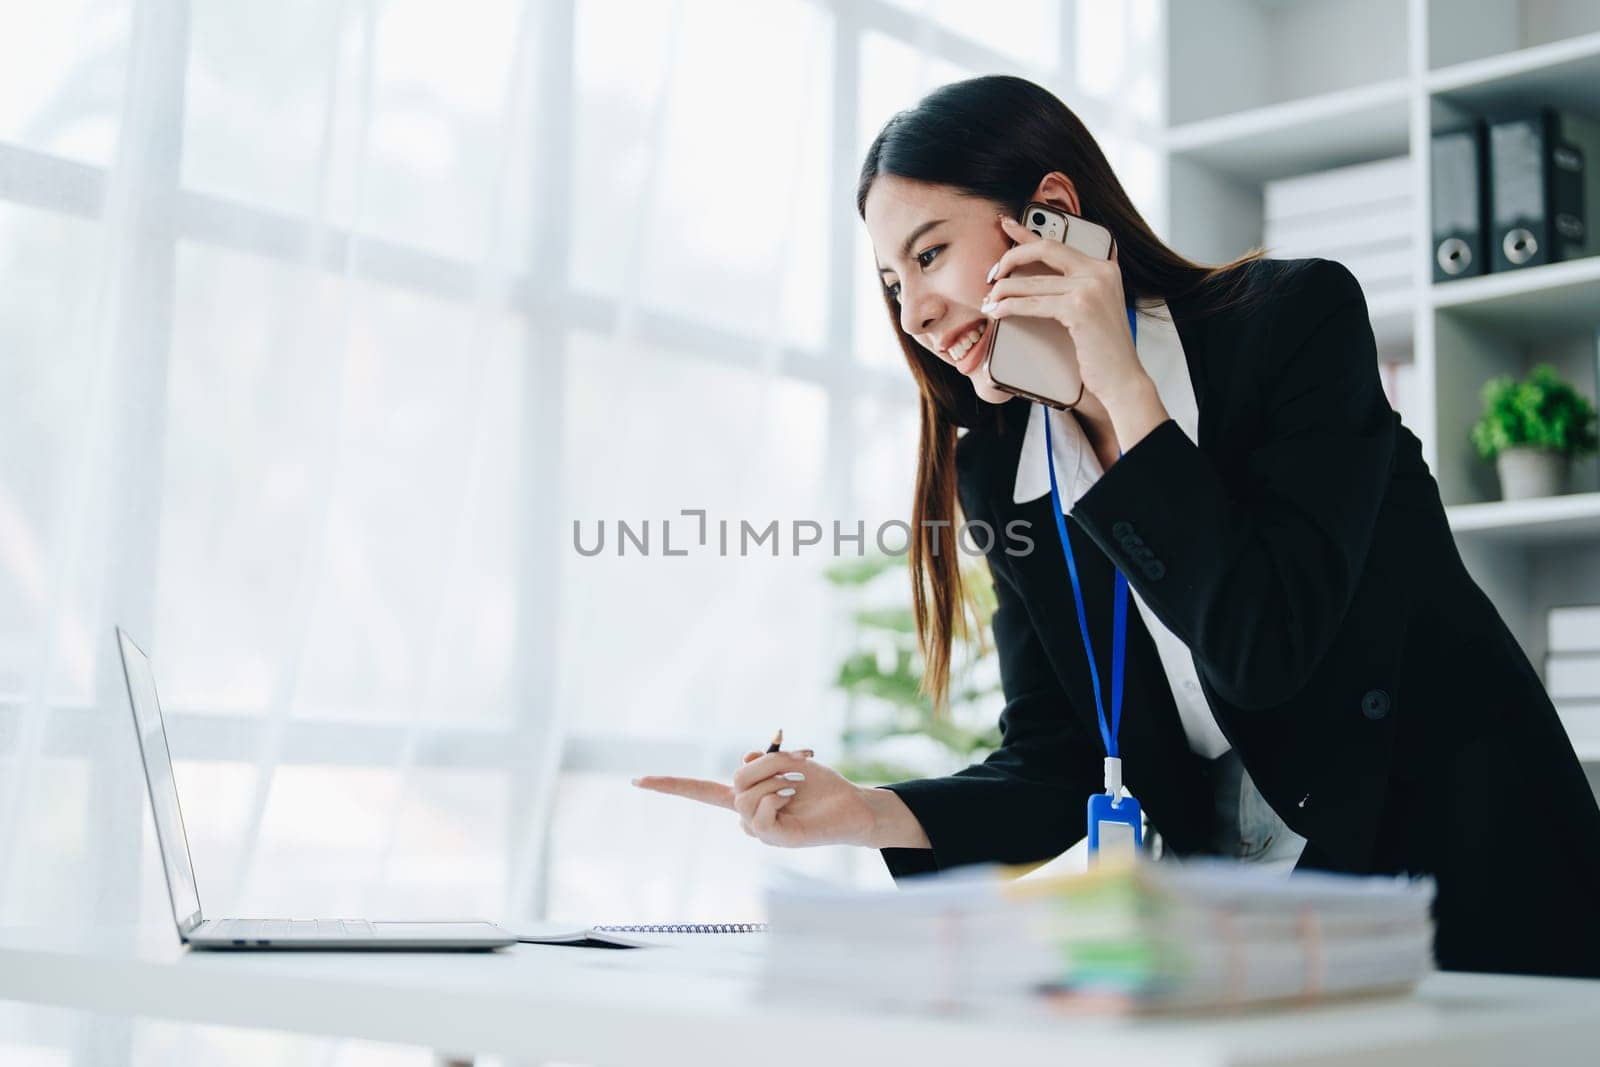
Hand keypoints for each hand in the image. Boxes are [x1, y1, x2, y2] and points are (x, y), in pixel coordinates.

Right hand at [632, 750, 878, 847]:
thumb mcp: (787, 762)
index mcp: (744, 795)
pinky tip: (793, 798)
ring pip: (749, 795)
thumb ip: (762, 761)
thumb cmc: (820, 786)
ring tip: (799, 780)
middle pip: (736, 779)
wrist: (851, 806)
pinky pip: (760, 814)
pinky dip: (777, 797)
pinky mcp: (775, 840)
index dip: (669, 785)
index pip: (698, 790)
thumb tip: (747, 759)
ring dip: (778, 777)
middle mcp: (746, 814)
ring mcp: (759, 829)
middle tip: (799, 756)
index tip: (637, 780)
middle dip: (769, 761)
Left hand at [981, 214, 1153, 412]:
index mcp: (1103, 266)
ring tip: (988, 300)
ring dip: (1003, 291)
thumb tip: (1033, 279)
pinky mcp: (1079, 308)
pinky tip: (997, 311)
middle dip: (1011, 257)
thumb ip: (1075, 288)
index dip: (1028, 231)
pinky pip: (1032, 303)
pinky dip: (1009, 307)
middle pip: (1045, 249)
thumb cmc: (1103, 349)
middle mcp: (1100, 271)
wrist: (1122, 378)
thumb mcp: (1093, 309)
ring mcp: (1091, 287)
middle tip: (992, 273)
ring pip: (1032, 281)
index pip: (1058, 242)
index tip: (1006, 224)